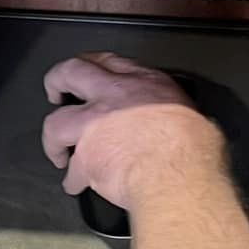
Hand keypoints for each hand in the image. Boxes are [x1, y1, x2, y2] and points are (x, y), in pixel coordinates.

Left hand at [41, 52, 226, 210]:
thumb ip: (172, 112)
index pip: (110, 62)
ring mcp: (93, 126)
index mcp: (143, 83)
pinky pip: (72, 171)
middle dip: (57, 79)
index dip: (93, 65)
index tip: (86, 73)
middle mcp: (112, 96)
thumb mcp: (188, 114)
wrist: (179, 175)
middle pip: (71, 72)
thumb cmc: (195, 147)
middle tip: (54, 93)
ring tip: (58, 153)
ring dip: (53, 139)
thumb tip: (180, 126)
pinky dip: (73, 180)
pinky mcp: (86, 159)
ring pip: (55, 123)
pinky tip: (76, 186)